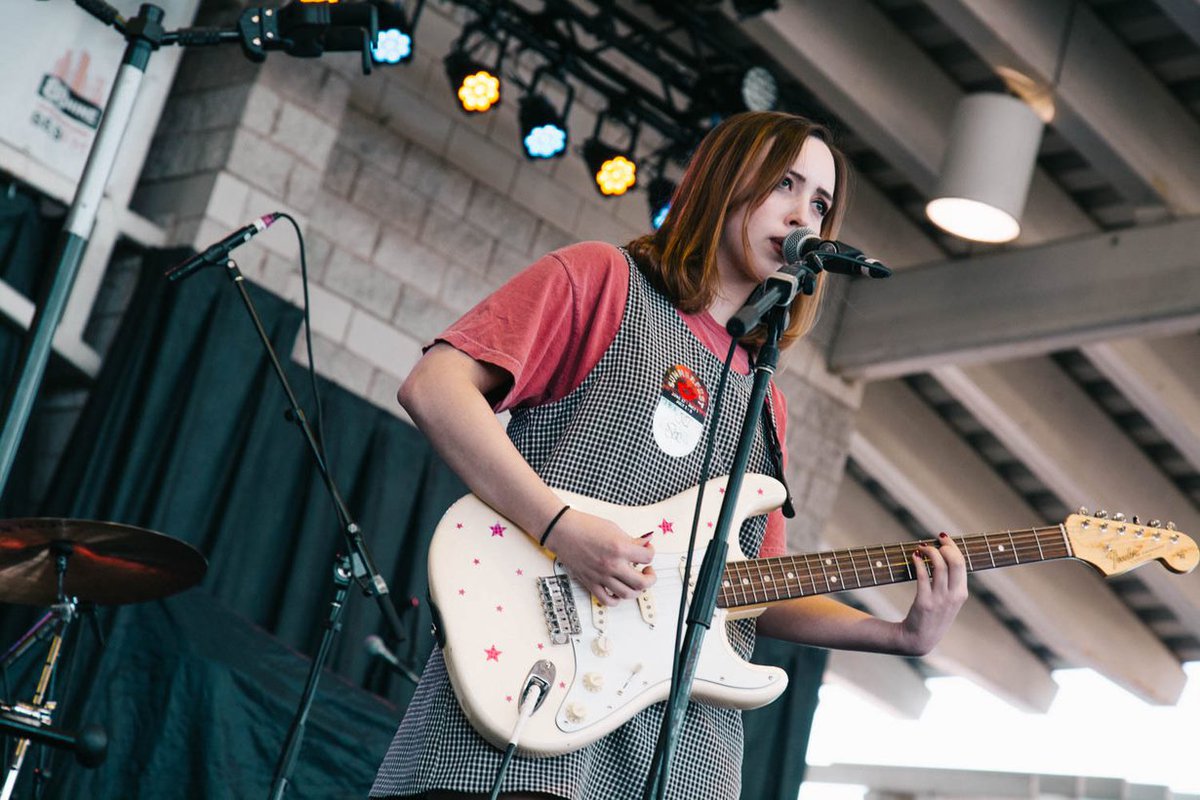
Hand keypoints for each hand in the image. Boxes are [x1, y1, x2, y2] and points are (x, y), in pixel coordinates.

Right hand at [545, 510, 656, 606]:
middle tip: (648, 571)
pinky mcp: (590, 583)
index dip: (650, 552)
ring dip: (636, 589)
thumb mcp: (614, 528)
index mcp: (619, 548)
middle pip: (642, 582)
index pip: (647, 557)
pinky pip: (608, 600)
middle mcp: (611, 565)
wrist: (562, 530)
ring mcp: (601, 576)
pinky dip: (617, 599)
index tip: (647, 550)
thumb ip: (632, 539)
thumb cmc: (583, 526)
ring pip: (628, 594)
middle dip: (650, 577)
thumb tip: (645, 543)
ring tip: (635, 581)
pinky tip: (619, 590)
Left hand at [896, 533, 967, 655]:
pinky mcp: (924, 602)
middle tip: (933, 541)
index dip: (953, 547)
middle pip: (955, 562)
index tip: (942, 538)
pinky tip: (913, 557)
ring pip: (939, 566)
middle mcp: (953, 596)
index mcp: (961, 593)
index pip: (962, 563)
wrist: (919, 638)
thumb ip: (950, 582)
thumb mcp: (949, 601)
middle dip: (945, 547)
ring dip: (929, 552)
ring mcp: (940, 600)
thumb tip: (944, 554)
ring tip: (920, 548)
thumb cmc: (933, 616)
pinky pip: (923, 576)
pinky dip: (918, 562)